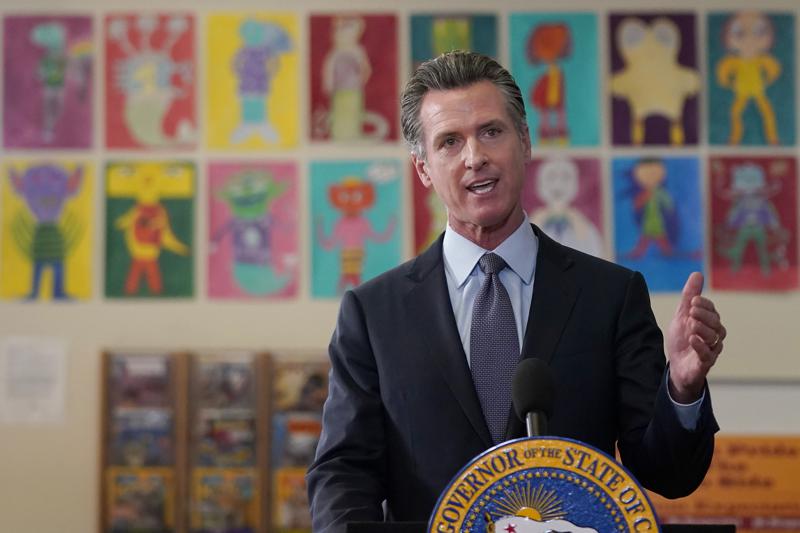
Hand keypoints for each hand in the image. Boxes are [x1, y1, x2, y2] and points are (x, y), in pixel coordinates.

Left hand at [666, 272, 725, 402]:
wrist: (676, 366)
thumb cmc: (681, 340)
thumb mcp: (682, 316)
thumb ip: (689, 297)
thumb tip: (697, 273)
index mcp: (709, 323)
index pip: (712, 310)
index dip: (704, 304)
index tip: (692, 301)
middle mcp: (714, 336)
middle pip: (716, 323)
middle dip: (704, 315)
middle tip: (691, 311)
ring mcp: (711, 350)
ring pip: (715, 337)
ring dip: (702, 328)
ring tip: (690, 324)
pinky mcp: (705, 363)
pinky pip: (707, 354)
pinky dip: (700, 345)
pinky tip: (692, 338)